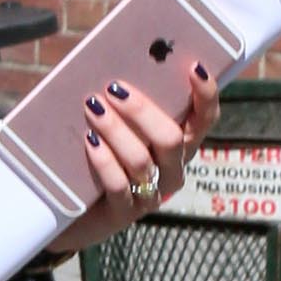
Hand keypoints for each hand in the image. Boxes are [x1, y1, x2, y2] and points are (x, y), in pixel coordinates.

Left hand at [48, 59, 220, 256]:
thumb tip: (117, 68)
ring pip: (142, 159)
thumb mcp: (120, 128)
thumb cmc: (100, 156)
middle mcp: (172, 170)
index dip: (205, 95)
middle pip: (170, 138)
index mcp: (180, 146)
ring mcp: (151, 194)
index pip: (204, 120)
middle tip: (113, 88)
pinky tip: (90, 141)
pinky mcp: (125, 213)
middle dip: (142, 111)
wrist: (75, 211)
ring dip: (116, 130)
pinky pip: (119, 184)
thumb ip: (127, 104)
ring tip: (92, 107)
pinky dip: (104, 160)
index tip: (193, 67)